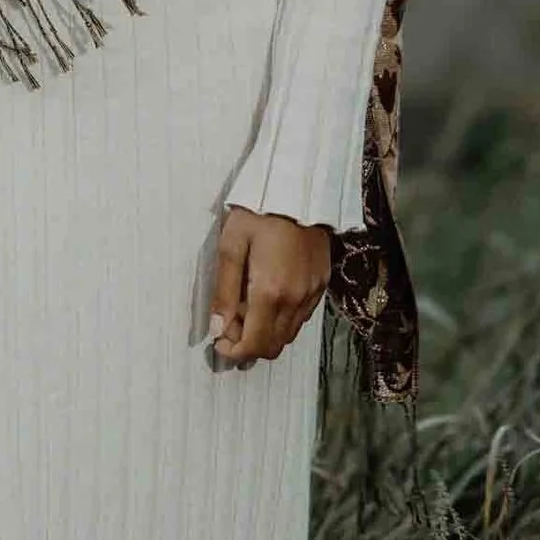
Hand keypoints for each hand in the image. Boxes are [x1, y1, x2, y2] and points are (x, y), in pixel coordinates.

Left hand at [207, 207, 331, 368]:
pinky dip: (283, 320)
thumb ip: (224, 292)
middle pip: (273, 347)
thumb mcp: (231, 246)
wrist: (299, 187)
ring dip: (266, 334)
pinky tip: (269, 299)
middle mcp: (295, 299)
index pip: (253, 344)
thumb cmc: (259, 212)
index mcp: (270, 292)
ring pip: (288, 335)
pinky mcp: (322, 284)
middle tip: (230, 327)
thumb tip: (217, 329)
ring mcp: (312, 293)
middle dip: (249, 346)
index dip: (234, 352)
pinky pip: (302, 317)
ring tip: (247, 310)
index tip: (218, 343)